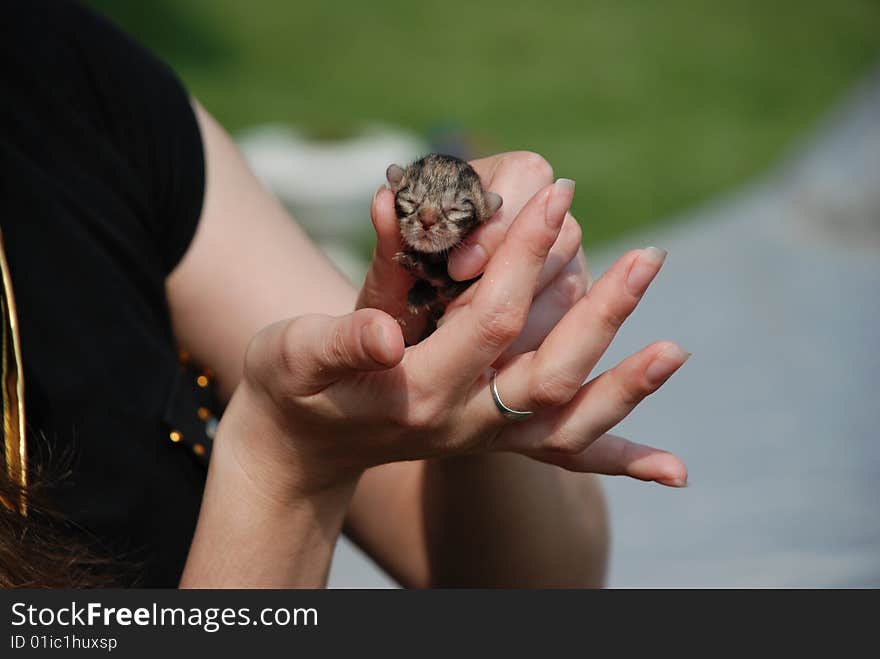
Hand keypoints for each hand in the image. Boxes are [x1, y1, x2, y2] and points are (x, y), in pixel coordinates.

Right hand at [236, 180, 687, 496]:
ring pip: (569, 420)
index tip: (553, 196)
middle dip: (600, 311)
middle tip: (648, 257)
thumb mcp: (291, 356)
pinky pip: (563, 457)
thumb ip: (337, 342)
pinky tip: (673, 470)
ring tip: (677, 349)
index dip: (522, 255)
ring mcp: (482, 438)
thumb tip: (388, 333)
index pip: (489, 319)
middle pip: (550, 371)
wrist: (299, 447)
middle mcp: (462, 423)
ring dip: (625, 384)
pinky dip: (618, 460)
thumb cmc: (288, 387)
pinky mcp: (491, 439)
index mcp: (417, 394)